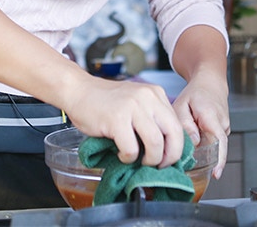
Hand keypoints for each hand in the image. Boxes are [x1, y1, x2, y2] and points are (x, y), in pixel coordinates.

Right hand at [63, 77, 185, 168]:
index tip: (168, 158)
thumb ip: (151, 118)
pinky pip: (132, 149)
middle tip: (158, 165)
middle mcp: (147, 97)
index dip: (176, 147)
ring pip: (156, 144)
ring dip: (150, 160)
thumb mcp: (136, 103)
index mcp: (155, 94)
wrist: (78, 91)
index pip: (178, 125)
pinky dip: (128, 157)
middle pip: (173, 134)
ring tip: (138, 160)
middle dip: (169, 157)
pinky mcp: (117, 119)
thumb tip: (166, 148)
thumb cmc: (105, 101)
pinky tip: (120, 153)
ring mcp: (132, 107)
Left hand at [173, 69, 229, 178]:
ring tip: (191, 142)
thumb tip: (194, 143)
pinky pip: (215, 142)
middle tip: (190, 164)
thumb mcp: (182, 105)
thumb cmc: (194, 94)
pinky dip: (206, 145)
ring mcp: (225, 127)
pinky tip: (196, 139)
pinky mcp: (224, 131)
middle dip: (205, 159)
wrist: (210, 84)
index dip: (219, 159)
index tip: (216, 173)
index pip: (219, 141)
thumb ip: (185, 124)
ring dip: (204, 150)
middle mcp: (222, 123)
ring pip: (215, 146)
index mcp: (211, 116)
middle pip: (216, 148)